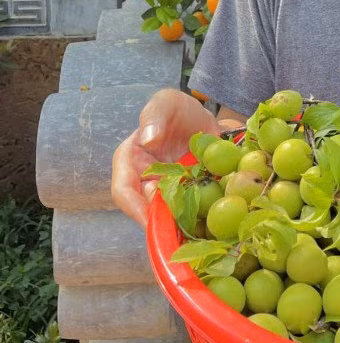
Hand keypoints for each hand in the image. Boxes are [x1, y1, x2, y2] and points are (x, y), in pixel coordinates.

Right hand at [111, 87, 221, 228]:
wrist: (203, 119)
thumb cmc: (176, 110)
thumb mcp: (166, 103)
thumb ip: (155, 115)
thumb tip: (149, 138)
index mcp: (129, 162)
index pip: (123, 191)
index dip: (135, 208)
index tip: (152, 220)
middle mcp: (143, 184)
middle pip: (146, 212)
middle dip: (163, 224)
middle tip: (183, 232)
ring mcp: (165, 195)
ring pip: (168, 219)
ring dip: (181, 229)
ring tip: (198, 240)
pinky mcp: (186, 201)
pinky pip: (189, 217)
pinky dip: (199, 224)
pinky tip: (213, 233)